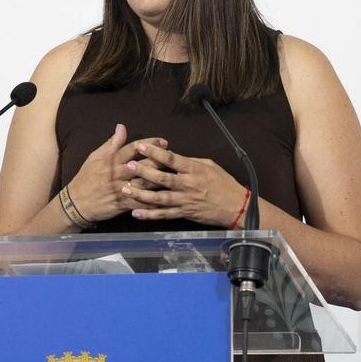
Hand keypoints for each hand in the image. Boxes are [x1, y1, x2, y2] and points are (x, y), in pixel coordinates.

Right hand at [64, 124, 169, 221]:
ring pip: (144, 183)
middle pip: (142, 165)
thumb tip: (121, 126)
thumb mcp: (95, 157)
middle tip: (174, 156)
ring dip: (160, 179)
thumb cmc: (86, 177)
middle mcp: (117, 174)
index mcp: (112, 161)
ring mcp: (121, 189)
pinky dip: (153, 201)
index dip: (149, 144)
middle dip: (159, 160)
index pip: (133, 148)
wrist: (76, 202)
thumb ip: (111, 143)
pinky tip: (166, 198)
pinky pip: (140, 202)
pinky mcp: (122, 204)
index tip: (163, 141)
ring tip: (174, 175)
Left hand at [121, 142, 247, 226]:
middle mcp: (188, 184)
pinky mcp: (184, 213)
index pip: (171, 159)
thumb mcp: (209, 165)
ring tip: (125, 190)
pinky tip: (136, 213)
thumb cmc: (223, 183)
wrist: (235, 206)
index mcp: (194, 169)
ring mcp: (185, 200)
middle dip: (143, 172)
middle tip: (128, 166)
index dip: (155, 152)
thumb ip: (190, 161)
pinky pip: (164, 215)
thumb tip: (173, 156)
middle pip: (162, 178)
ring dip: (141, 194)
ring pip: (159, 198)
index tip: (141, 147)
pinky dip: (150, 214)